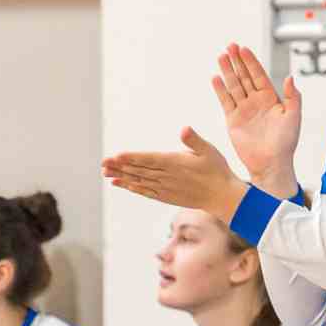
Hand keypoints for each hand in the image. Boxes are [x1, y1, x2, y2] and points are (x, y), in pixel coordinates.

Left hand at [103, 126, 242, 218]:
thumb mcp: (209, 151)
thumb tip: (184, 128)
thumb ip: (194, 140)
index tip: (116, 155)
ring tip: (105, 173)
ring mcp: (165, 188)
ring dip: (122, 176)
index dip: (131, 157)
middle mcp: (167, 177)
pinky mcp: (166, 196)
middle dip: (120, 166)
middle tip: (103, 163)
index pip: (149, 159)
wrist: (222, 197)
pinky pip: (145, 191)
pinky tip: (121, 184)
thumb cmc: (217, 170)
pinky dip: (132, 187)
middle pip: (139, 170)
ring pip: (139, 181)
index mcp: (175, 163)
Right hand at [212, 44, 301, 194]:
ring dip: (227, 71)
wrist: (272, 163)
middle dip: (237, 61)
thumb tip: (290, 77)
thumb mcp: (294, 117)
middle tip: (230, 45)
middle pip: (244, 76)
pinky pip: (225, 101)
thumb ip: (293, 97)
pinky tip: (216, 77)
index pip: (259, 75)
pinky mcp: (233, 120)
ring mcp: (244, 109)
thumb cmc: (286, 143)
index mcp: (271, 99)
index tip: (244, 48)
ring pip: (234, 86)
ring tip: (221, 56)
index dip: (251, 62)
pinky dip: (220, 90)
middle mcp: (256, 101)